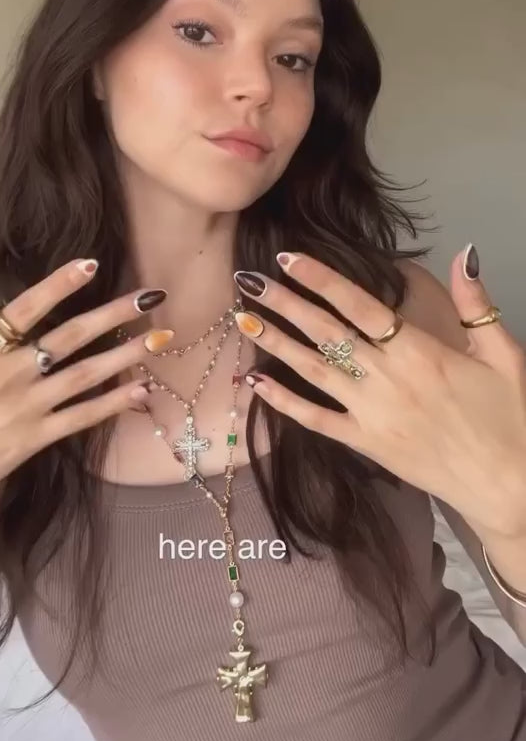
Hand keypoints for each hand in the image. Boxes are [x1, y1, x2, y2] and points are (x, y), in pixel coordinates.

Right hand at [0, 257, 170, 516]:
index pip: (24, 308)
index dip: (58, 285)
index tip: (91, 264)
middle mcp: (7, 374)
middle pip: (70, 337)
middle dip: (114, 314)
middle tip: (150, 297)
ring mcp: (25, 407)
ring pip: (85, 375)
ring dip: (126, 354)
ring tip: (160, 338)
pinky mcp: (34, 440)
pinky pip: (81, 418)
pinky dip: (113, 403)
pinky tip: (141, 390)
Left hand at [234, 251, 525, 539]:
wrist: (510, 487)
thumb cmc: (511, 418)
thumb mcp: (504, 355)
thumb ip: (476, 305)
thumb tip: (464, 252)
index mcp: (420, 351)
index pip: (360, 305)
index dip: (322, 279)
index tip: (289, 258)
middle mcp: (387, 379)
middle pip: (326, 333)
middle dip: (285, 304)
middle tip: (248, 279)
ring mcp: (372, 414)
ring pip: (314, 372)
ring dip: (275, 344)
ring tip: (242, 319)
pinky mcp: (366, 444)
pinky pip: (317, 420)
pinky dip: (284, 403)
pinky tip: (256, 383)